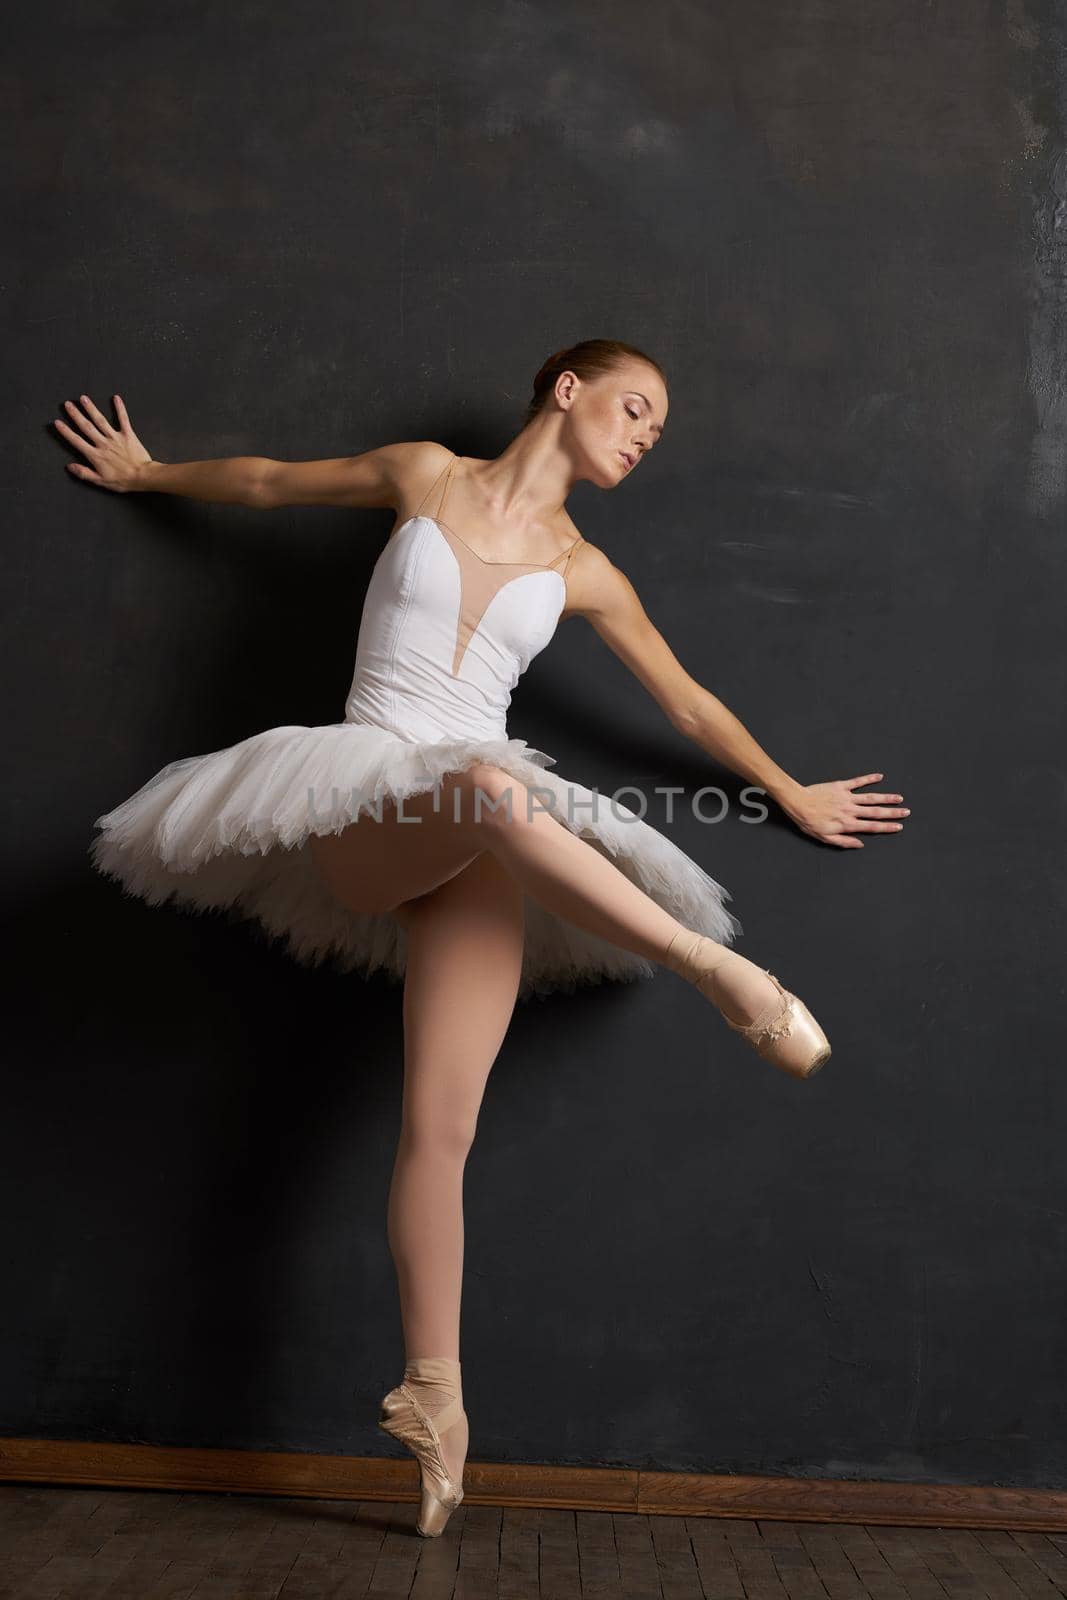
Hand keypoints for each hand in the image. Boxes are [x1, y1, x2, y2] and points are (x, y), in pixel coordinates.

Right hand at [53, 393, 153, 491]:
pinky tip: (116, 398)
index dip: (66, 432)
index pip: (77, 441)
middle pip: (87, 427)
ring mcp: (115, 438)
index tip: (57, 422)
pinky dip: (120, 408)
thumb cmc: (123, 481)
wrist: (143, 476)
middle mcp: (103, 444)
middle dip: (76, 415)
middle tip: (67, 404)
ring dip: (91, 408)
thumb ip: (84, 473)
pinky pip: (123, 419)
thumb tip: (69, 467)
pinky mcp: (128, 435)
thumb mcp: (101, 481)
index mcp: (96, 455)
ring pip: (101, 421)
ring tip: (83, 398)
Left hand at [779, 773, 908, 848]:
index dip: (887, 827)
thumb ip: (844, 842)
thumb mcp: (824, 838)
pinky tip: (880, 776)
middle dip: (893, 812)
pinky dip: (869, 778)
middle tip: (907, 812)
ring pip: (871, 797)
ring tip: (899, 798)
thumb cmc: (809, 822)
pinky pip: (857, 782)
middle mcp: (851, 810)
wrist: (798, 802)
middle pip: (876, 812)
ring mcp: (847, 797)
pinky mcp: (841, 786)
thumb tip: (860, 844)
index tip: (899, 826)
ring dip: (886, 797)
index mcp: (847, 824)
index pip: (872, 827)